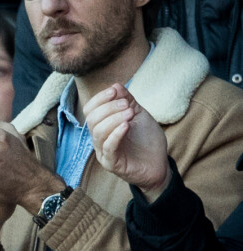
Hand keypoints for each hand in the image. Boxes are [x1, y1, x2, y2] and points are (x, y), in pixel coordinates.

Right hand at [84, 83, 170, 200]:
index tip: (114, 91)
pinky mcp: (112, 164)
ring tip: (129, 113)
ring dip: (113, 119)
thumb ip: (128, 100)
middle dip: (108, 107)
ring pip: (98, 132)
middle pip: (91, 119)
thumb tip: (115, 85)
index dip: (99, 98)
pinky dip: (116, 134)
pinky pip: (108, 147)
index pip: (90, 109)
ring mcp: (103, 152)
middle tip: (126, 104)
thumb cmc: (147, 140)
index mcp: (102, 125)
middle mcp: (99, 138)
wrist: (159, 165)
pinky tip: (127, 126)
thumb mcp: (138, 115)